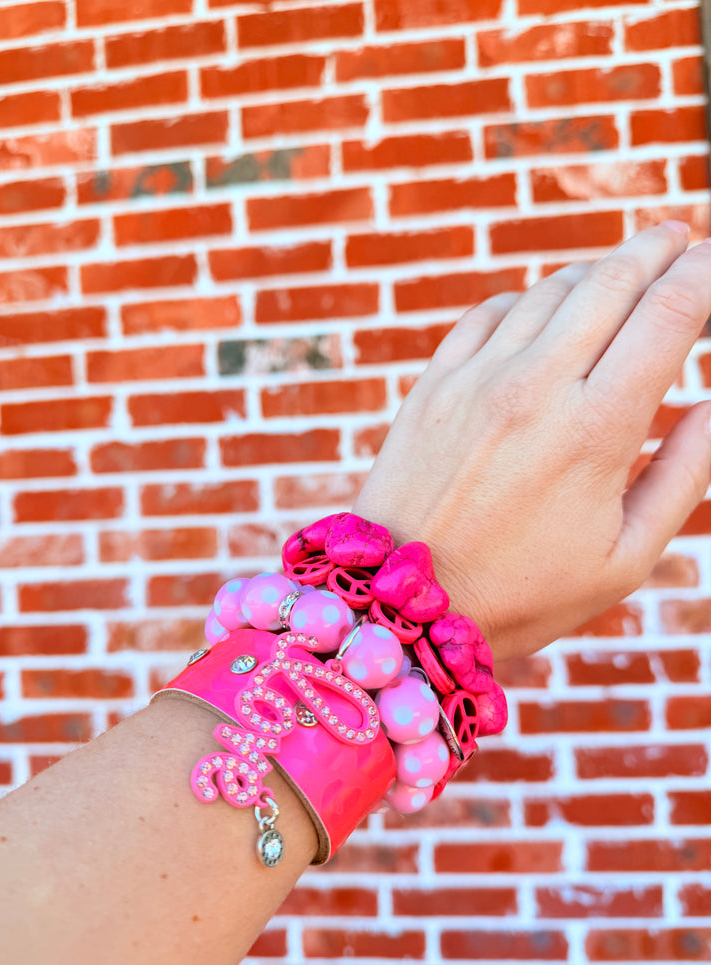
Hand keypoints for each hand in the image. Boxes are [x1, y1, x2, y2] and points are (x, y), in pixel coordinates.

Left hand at [354, 223, 710, 659]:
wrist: (404, 606)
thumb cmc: (525, 593)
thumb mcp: (627, 557)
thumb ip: (685, 474)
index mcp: (596, 428)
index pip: (670, 311)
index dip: (708, 271)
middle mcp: (535, 385)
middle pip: (612, 279)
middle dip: (657, 248)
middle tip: (680, 239)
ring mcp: (476, 379)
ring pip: (550, 289)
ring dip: (596, 271)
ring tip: (622, 273)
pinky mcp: (433, 385)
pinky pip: (489, 312)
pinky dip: (529, 298)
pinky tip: (544, 309)